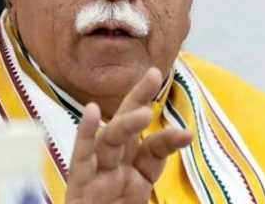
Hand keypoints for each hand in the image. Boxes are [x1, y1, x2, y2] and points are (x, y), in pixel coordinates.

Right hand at [65, 67, 192, 203]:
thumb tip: (184, 145)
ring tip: (143, 111)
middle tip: (154, 72)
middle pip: (128, 128)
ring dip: (125, 123)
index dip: (167, 139)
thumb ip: (153, 174)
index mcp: (133, 176)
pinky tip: (90, 112)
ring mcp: (97, 176)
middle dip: (139, 98)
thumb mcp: (143, 199)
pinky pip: (81, 157)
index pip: (152, 150)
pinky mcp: (79, 186)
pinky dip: (85, 134)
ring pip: (110, 140)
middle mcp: (115, 169)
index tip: (186, 134)